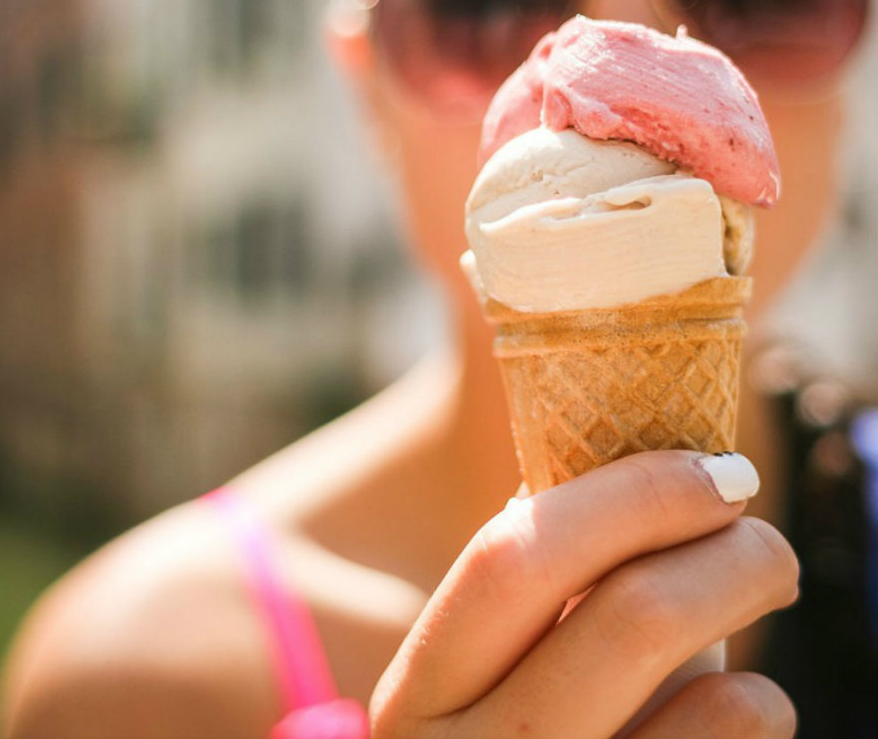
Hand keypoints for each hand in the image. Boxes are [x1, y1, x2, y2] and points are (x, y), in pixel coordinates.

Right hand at [370, 451, 798, 737]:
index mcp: (417, 696)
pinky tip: (721, 710)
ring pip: (721, 704)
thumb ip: (538, 587)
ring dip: (750, 653)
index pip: (513, 560)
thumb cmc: (507, 736)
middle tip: (764, 543)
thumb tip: (635, 473)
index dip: (631, 496)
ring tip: (733, 633)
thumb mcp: (483, 674)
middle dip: (730, 554)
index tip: (714, 470)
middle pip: (633, 618)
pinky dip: (754, 712)